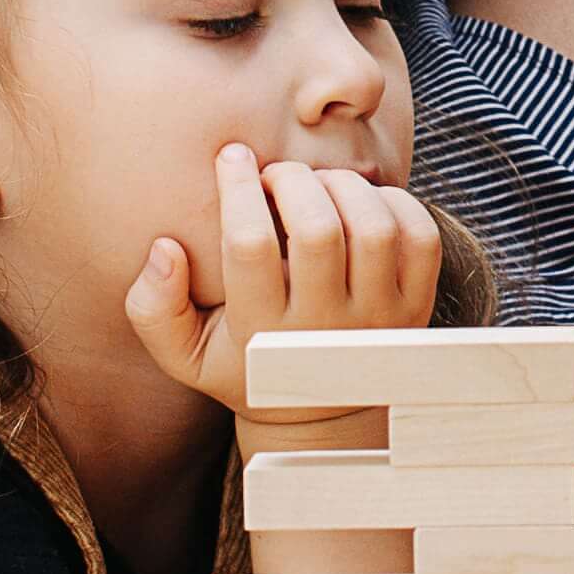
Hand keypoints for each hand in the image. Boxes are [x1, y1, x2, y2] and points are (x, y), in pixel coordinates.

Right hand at [123, 146, 449, 410]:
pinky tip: (360, 203)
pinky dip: (394, 202)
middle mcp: (324, 329)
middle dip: (293, 181)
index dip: (239, 189)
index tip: (231, 157)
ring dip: (343, 186)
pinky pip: (419, 237)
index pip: (250, 246)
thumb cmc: (244, 366)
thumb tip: (165, 247)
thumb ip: (154, 306)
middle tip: (276, 174)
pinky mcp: (416, 308)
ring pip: (373, 228)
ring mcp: (379, 320)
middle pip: (319, 230)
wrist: (321, 416)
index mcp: (263, 335)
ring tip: (317, 184)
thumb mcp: (185, 352)